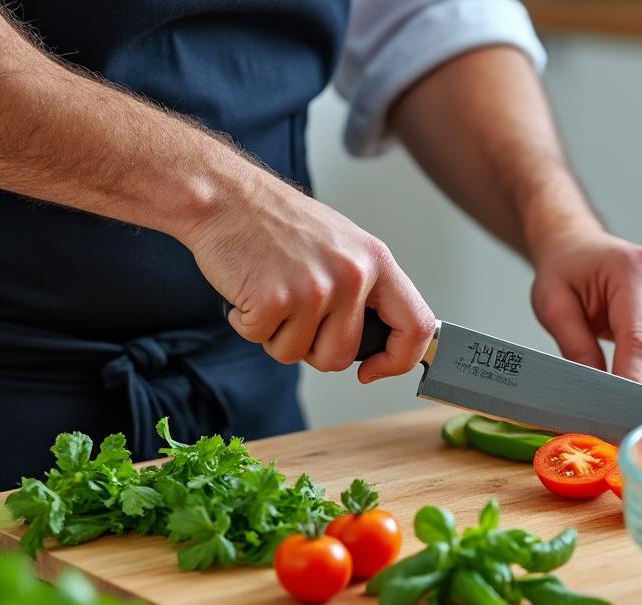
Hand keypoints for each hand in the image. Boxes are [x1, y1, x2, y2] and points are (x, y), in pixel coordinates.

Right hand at [178, 174, 434, 382]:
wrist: (225, 197)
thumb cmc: (279, 222)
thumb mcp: (343, 245)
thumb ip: (366, 289)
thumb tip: (383, 338)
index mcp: (377, 261)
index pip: (416, 325)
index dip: (399, 359)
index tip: (374, 369)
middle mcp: (352, 275)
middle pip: (342, 356)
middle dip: (312, 348)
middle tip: (294, 314)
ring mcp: (314, 288)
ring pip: (298, 354)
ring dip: (277, 335)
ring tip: (271, 293)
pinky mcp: (274, 299)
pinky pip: (262, 340)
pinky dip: (247, 324)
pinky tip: (248, 290)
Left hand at [530, 229, 641, 392]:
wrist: (580, 247)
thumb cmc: (565, 271)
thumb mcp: (553, 305)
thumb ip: (575, 346)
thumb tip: (597, 387)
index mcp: (633, 269)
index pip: (640, 338)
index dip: (631, 378)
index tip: (617, 408)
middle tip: (628, 418)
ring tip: (633, 403)